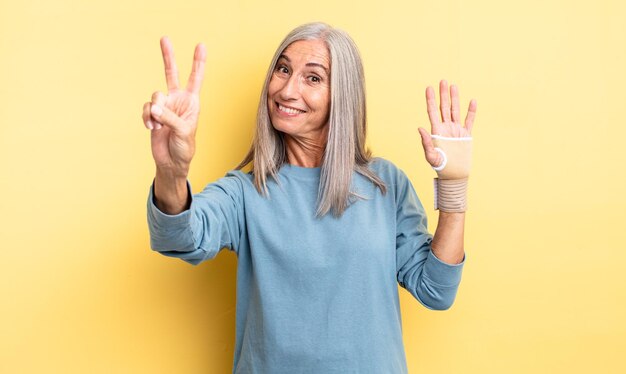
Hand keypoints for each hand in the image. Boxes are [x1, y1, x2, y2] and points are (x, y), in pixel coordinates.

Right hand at [141, 36, 205, 176]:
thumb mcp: (183, 131)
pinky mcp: (152, 114)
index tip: (201, 45)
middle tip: (164, 38)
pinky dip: (148, 118)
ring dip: (156, 112)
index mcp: (192, 102)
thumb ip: (169, 116)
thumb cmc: (184, 146)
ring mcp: (164, 106)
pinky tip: (152, 128)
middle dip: (168, 56)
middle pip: (172, 73)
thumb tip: (154, 107)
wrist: (171, 161)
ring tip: (159, 125)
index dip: (198, 62)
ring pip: (155, 96)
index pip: (196, 78)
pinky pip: (146, 109)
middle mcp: (178, 100)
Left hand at [418, 80, 476, 167]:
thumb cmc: (440, 166)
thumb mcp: (431, 156)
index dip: (431, 100)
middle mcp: (445, 128)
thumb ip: (426, 142)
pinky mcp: (465, 135)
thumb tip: (420, 128)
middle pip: (444, 107)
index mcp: (436, 131)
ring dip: (455, 98)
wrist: (453, 174)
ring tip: (453, 86)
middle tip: (442, 80)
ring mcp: (456, 130)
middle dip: (443, 94)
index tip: (429, 88)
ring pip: (455, 111)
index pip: (432, 111)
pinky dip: (471, 111)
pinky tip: (472, 101)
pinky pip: (469, 121)